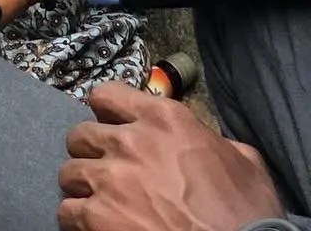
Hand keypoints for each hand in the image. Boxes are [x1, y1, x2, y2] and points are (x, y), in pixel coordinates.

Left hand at [58, 85, 284, 230]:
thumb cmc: (246, 213)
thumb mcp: (244, 162)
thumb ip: (213, 141)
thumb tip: (205, 142)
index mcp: (164, 119)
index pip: (107, 95)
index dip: (106, 114)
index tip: (110, 128)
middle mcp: (130, 141)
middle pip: (81, 135)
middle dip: (91, 154)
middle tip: (106, 172)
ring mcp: (110, 179)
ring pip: (69, 172)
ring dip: (83, 188)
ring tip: (100, 202)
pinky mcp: (97, 217)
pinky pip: (68, 211)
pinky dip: (78, 220)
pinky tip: (95, 226)